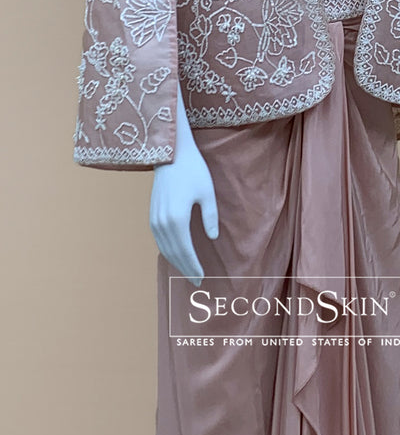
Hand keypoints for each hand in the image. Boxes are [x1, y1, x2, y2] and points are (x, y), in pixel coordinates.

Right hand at [150, 146, 218, 286]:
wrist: (170, 153)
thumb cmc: (192, 170)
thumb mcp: (207, 193)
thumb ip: (210, 217)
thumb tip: (212, 237)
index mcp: (177, 219)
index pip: (186, 251)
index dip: (193, 266)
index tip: (202, 278)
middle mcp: (162, 223)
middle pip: (173, 253)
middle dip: (185, 268)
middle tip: (196, 281)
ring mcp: (154, 219)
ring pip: (164, 248)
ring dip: (176, 261)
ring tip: (188, 271)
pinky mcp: (152, 214)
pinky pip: (159, 239)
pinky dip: (168, 250)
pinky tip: (176, 254)